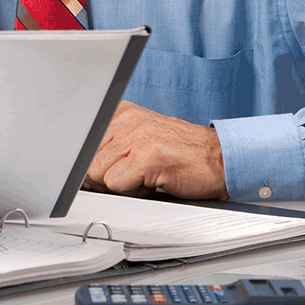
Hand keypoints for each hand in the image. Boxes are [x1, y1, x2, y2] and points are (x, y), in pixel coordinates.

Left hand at [84, 101, 227, 199]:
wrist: (224, 159)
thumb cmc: (184, 154)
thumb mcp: (141, 140)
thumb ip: (112, 148)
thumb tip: (81, 171)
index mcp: (121, 112)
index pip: (83, 143)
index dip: (88, 165)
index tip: (94, 175)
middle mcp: (126, 119)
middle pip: (87, 160)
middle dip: (104, 178)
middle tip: (132, 178)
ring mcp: (137, 136)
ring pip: (97, 172)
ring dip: (119, 185)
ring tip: (144, 178)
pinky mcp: (147, 156)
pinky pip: (115, 184)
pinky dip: (131, 192)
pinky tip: (151, 183)